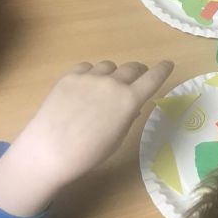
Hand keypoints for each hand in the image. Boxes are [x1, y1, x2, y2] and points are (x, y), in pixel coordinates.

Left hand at [0, 60, 173, 216]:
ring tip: (105, 88)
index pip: (153, 78)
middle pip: (132, 68)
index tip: (168, 64)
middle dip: (138, 72)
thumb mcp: (116, 138)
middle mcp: (113, 83)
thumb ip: (127, 117)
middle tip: (136, 80)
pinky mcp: (70, 76)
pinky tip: (85, 87)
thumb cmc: (89, 153)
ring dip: (113, 74)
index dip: (163, 69)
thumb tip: (131, 106)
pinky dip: (91, 74)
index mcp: (129, 100)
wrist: (50, 149)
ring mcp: (90, 77)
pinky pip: (87, 68)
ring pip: (109, 66)